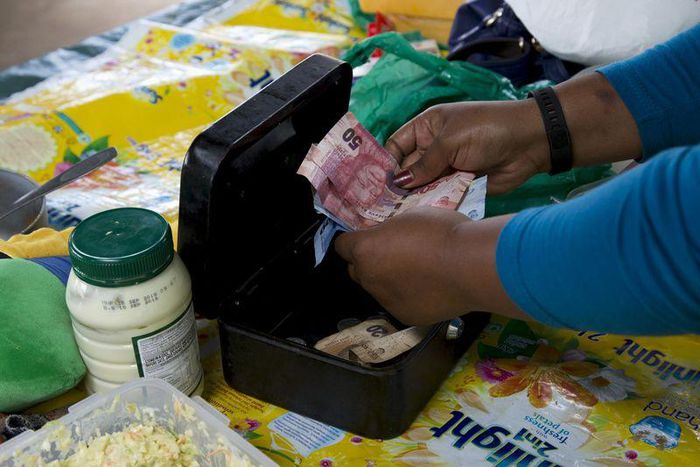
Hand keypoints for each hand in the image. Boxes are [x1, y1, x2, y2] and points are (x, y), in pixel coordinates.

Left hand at [334, 207, 525, 324]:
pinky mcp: (404, 316)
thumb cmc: (441, 233)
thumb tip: (385, 239)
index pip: (342, 246)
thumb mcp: (409, 218)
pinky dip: (408, 296)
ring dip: (389, 280)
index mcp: (365, 249)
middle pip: (357, 270)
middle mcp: (368, 277)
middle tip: (395, 253)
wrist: (471, 266)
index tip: (371, 238)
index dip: (356, 240)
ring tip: (419, 272)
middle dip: (369, 262)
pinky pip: (398, 302)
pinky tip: (429, 288)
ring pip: (378, 288)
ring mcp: (385, 300)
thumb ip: (389, 232)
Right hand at [387, 74, 641, 193]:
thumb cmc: (487, 129)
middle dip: (397, 186)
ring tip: (397, 215)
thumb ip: (424, 164)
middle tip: (382, 207)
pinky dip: (433, 205)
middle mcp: (433, 149)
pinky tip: (420, 216)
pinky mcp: (461, 185)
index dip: (385, 163)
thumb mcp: (450, 142)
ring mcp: (447, 168)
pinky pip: (441, 197)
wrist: (529, 143)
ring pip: (422, 186)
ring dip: (413, 198)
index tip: (374, 184)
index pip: (396, 145)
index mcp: (427, 128)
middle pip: (407, 169)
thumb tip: (398, 182)